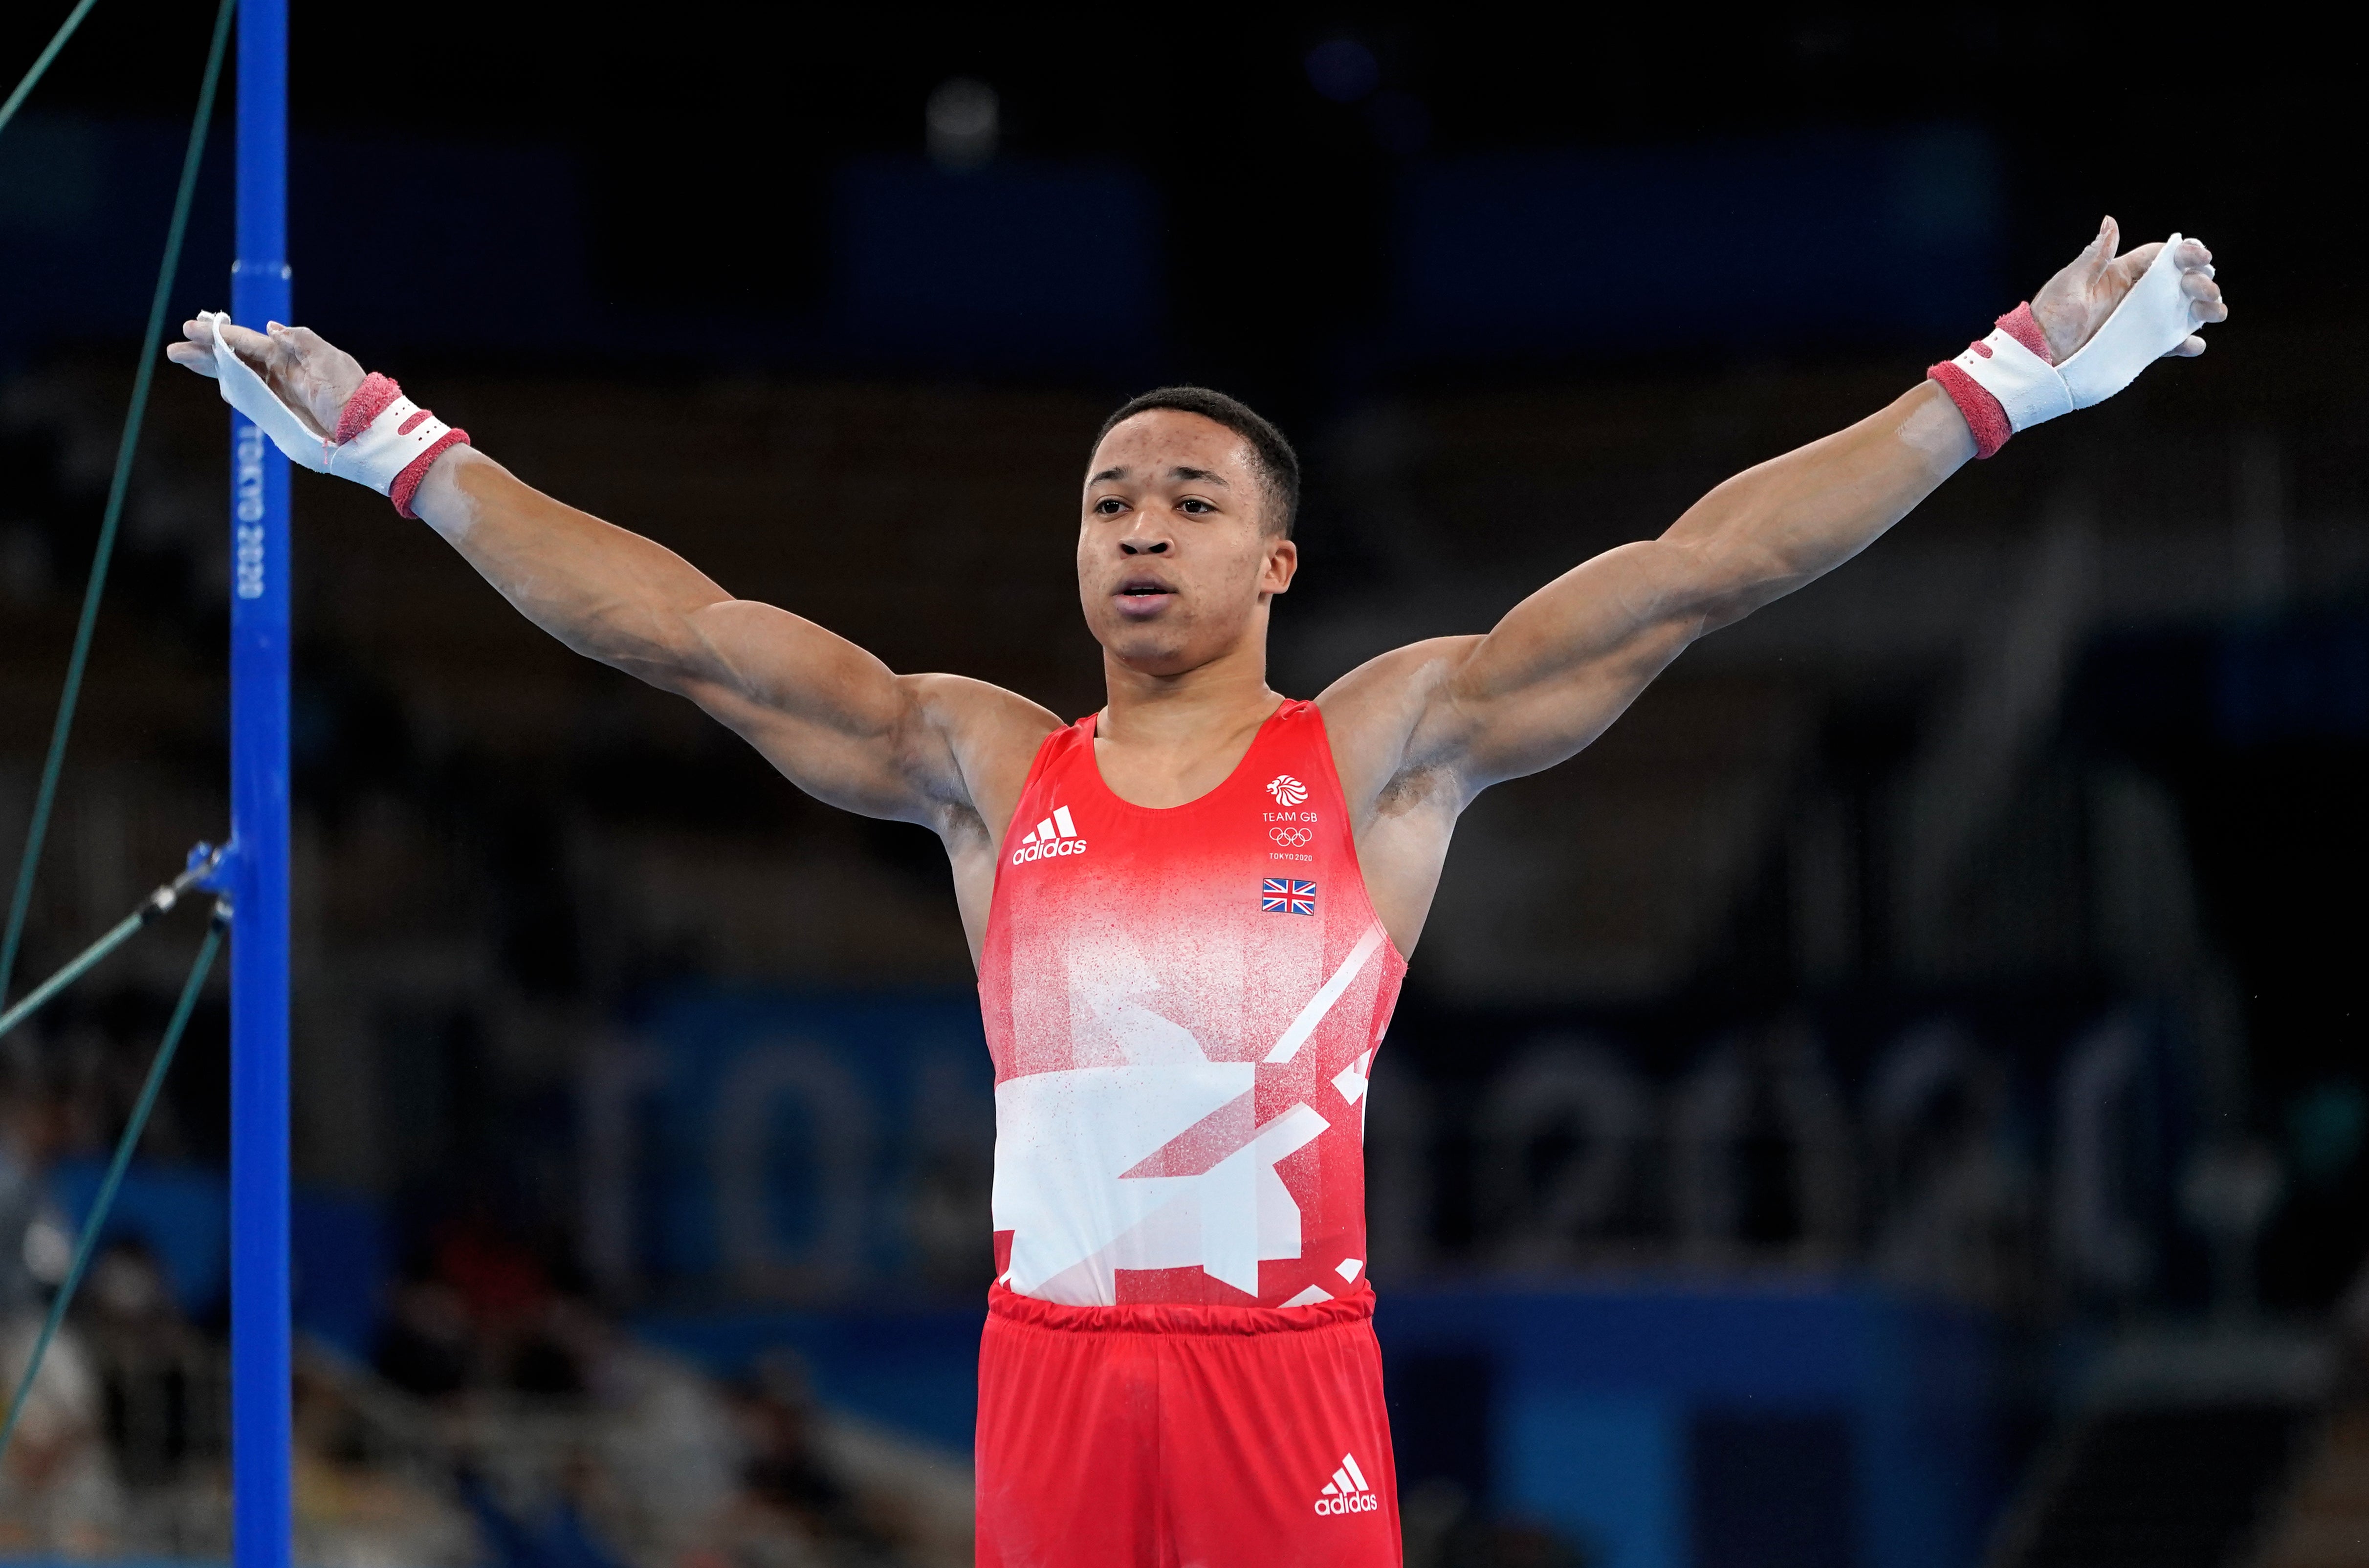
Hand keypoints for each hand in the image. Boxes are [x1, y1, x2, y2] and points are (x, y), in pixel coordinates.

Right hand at [165, 316, 366, 438]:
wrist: (365, 429)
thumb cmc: (351, 393)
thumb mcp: (330, 361)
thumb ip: (301, 341)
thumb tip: (270, 327)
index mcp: (289, 353)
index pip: (247, 340)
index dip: (220, 334)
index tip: (193, 327)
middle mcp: (279, 369)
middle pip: (234, 357)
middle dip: (205, 351)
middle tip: (175, 348)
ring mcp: (278, 390)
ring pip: (237, 375)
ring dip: (211, 368)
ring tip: (182, 359)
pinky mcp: (279, 411)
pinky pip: (250, 398)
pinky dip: (233, 390)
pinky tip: (219, 385)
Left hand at [2031, 217, 2226, 361]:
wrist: (2038, 356)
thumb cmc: (2049, 317)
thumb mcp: (2070, 283)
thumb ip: (2095, 256)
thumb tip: (2109, 222)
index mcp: (2120, 275)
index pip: (2161, 257)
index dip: (2185, 253)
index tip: (2199, 255)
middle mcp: (2134, 296)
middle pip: (2179, 282)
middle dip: (2201, 280)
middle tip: (2203, 288)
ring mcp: (2138, 321)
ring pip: (2182, 311)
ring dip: (2203, 309)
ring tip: (2213, 312)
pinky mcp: (2137, 346)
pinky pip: (2167, 343)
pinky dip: (2185, 343)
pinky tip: (2195, 344)